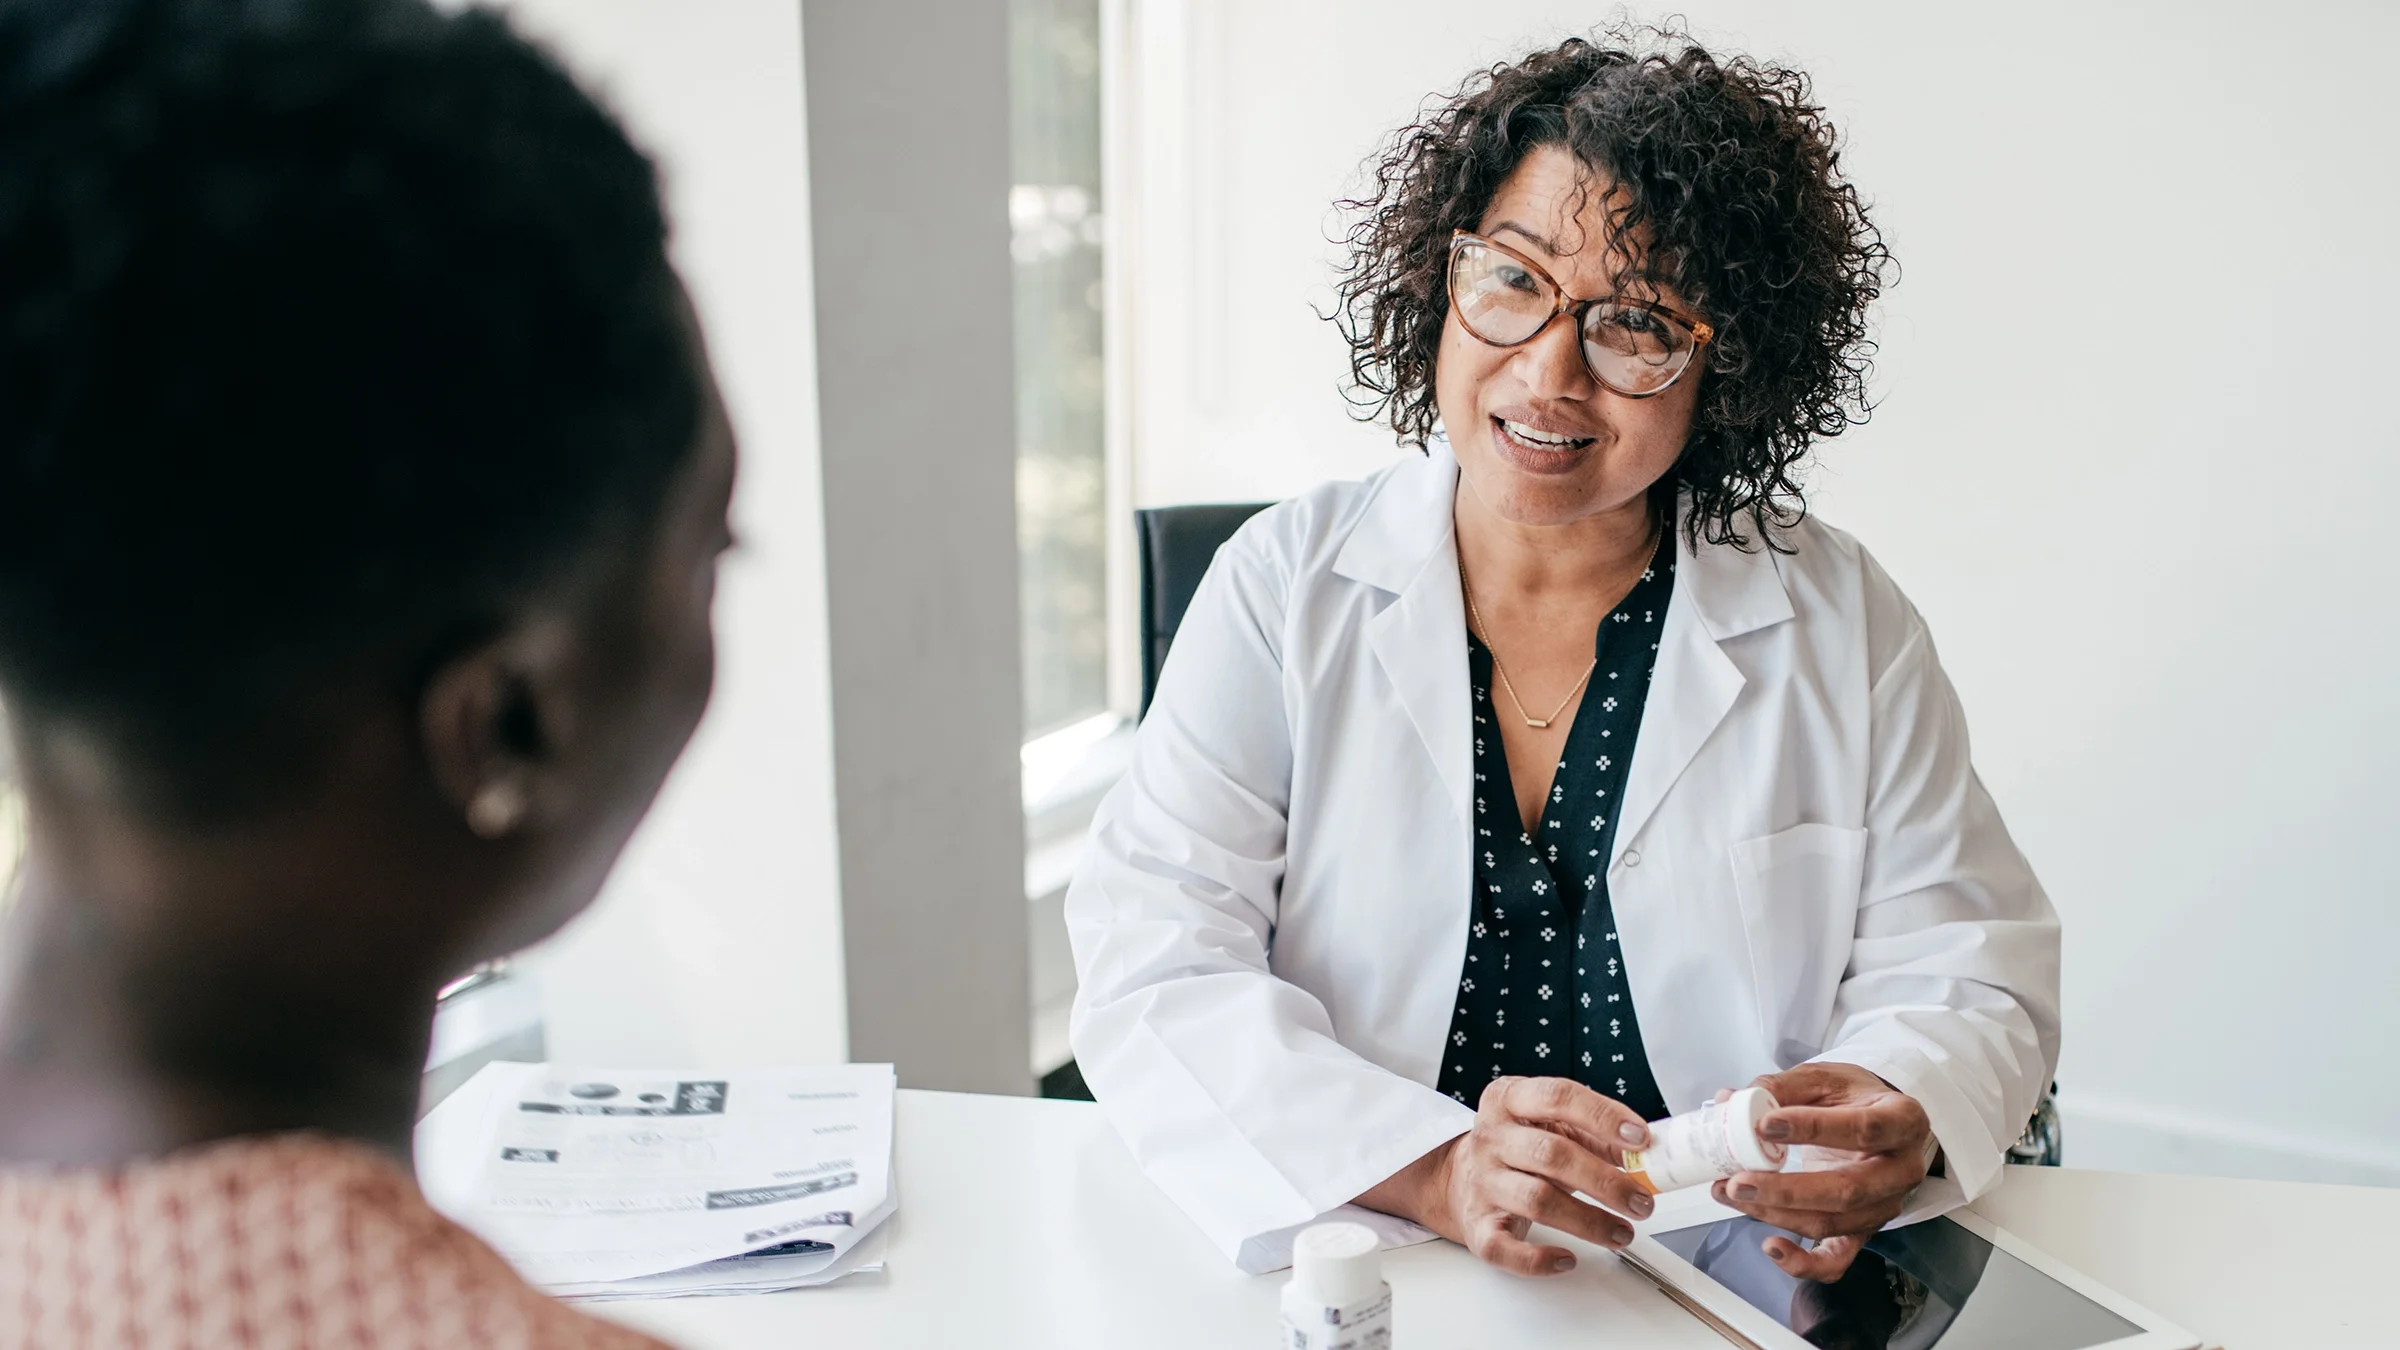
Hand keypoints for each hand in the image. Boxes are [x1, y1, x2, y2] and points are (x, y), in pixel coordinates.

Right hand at [1356, 1076, 1655, 1276]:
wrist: (1460, 1177)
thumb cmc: (1518, 1149)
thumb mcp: (1552, 1125)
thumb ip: (1598, 1135)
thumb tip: (1646, 1156)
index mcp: (1508, 1100)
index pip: (1558, 1097)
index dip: (1604, 1117)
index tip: (1640, 1139)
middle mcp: (1491, 1138)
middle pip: (1552, 1154)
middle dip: (1606, 1181)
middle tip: (1641, 1202)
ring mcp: (1482, 1182)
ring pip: (1537, 1201)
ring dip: (1589, 1221)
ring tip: (1622, 1232)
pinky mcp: (1477, 1225)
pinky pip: (1504, 1247)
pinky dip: (1538, 1259)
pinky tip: (1567, 1259)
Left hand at [1711, 1063, 1932, 1281]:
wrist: (1879, 1120)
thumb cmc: (1853, 1097)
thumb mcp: (1824, 1079)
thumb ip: (1781, 1088)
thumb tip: (1730, 1101)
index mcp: (1903, 1120)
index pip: (1862, 1129)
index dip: (1812, 1129)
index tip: (1763, 1125)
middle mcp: (1902, 1170)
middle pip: (1847, 1190)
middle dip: (1786, 1190)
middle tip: (1738, 1181)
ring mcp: (1885, 1206)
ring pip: (1833, 1222)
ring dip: (1776, 1215)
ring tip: (1730, 1194)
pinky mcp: (1864, 1231)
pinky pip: (1838, 1259)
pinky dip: (1804, 1264)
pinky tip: (1771, 1248)